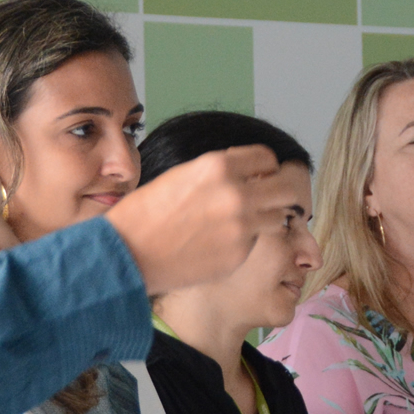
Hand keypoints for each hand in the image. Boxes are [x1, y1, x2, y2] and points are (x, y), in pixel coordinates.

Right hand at [103, 146, 293, 296]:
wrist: (127, 254)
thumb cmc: (146, 214)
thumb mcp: (182, 176)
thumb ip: (219, 172)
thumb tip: (249, 173)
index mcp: (218, 166)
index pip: (267, 158)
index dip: (265, 167)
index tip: (262, 175)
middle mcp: (236, 194)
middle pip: (286, 188)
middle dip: (281, 191)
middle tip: (272, 197)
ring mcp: (241, 227)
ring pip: (279, 218)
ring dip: (267, 217)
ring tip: (244, 221)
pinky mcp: (239, 255)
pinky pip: (257, 242)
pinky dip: (247, 240)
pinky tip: (222, 242)